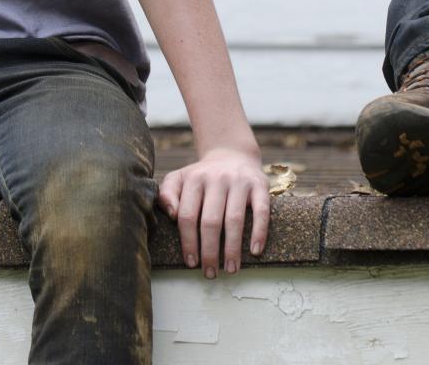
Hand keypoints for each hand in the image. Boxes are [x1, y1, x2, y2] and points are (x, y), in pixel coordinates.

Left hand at [158, 148, 269, 277]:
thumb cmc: (202, 177)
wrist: (232, 154)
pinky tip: (255, 251)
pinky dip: (259, 232)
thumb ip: (166, 194)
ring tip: (230, 269)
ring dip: (232, 248)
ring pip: (235, 219)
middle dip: (209, 252)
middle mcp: (217, 178)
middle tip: (210, 273)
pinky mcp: (259, 184)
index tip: (191, 263)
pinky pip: (261, 210)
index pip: (187, 216)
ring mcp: (239, 181)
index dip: (188, 242)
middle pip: (211, 221)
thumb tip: (170, 215)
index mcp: (194, 179)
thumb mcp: (180, 179)